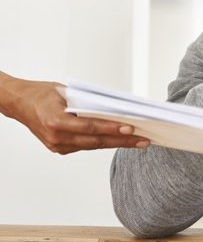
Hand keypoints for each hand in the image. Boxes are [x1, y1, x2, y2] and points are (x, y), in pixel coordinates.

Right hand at [0, 76, 148, 154]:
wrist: (20, 103)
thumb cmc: (43, 94)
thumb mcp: (66, 92)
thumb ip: (88, 103)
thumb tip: (115, 109)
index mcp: (56, 121)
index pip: (90, 127)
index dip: (112, 128)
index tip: (131, 129)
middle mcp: (56, 137)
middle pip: (96, 141)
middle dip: (122, 141)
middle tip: (144, 140)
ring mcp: (57, 145)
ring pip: (93, 145)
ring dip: (116, 143)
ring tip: (138, 142)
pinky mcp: (59, 148)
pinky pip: (85, 146)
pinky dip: (103, 142)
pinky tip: (119, 140)